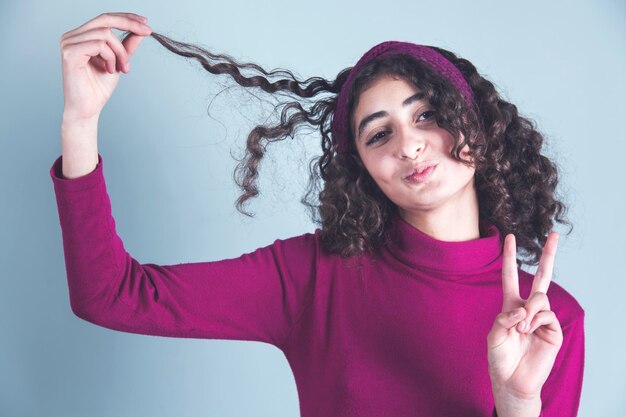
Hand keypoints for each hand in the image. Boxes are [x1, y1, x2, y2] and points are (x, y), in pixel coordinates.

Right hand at [59, 12, 151, 120]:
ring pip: (105, 34)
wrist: (88, 109)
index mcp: (80, 36)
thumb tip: (141, 29)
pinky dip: (111, 57)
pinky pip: (99, 45)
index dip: (126, 17)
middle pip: (104, 19)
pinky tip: (109, 71)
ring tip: (122, 68)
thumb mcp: (118, 62)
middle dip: (129, 24)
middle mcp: (71, 36)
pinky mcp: (70, 53)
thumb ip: (127, 45)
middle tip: (147, 32)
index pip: (104, 18)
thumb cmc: (98, 88)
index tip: (145, 22)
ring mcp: (68, 43)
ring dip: (120, 52)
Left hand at [487, 232, 563, 401]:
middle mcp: (528, 308)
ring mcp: (542, 318)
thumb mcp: (494, 334)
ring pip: (541, 298)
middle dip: (548, 255)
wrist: (512, 381)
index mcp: (510, 305)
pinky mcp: (553, 330)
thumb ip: (506, 317)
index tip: (509, 237)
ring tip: (521, 328)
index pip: (511, 276)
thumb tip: (524, 310)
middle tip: (554, 234)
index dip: (509, 257)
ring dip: (528, 311)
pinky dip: (535, 320)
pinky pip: (547, 314)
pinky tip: (529, 331)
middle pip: (542, 277)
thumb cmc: (499, 358)